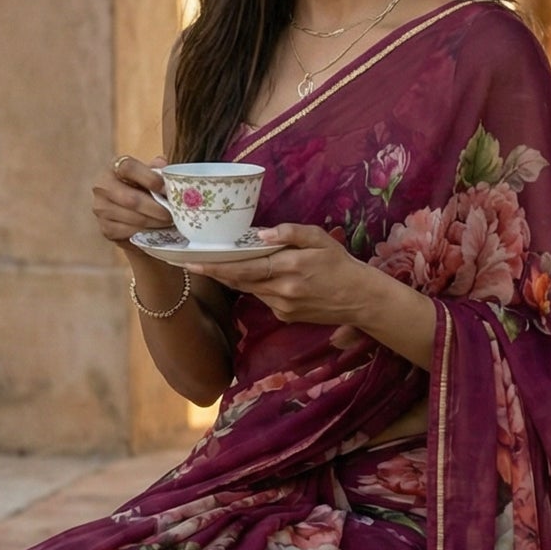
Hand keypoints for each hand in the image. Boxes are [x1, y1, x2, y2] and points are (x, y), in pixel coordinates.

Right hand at [92, 154, 171, 250]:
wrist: (124, 206)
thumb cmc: (140, 186)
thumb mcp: (148, 173)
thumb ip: (156, 169)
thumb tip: (164, 167)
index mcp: (115, 167)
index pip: (129, 168)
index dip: (150, 178)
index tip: (167, 189)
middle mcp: (102, 187)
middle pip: (132, 200)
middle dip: (158, 209)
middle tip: (174, 213)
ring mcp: (102, 209)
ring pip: (134, 219)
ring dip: (156, 223)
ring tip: (170, 222)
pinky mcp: (106, 229)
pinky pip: (131, 233)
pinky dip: (148, 233)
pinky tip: (158, 230)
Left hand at [183, 221, 373, 328]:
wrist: (360, 299)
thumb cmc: (340, 264)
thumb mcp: (320, 238)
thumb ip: (290, 232)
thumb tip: (261, 233)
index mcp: (289, 267)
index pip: (244, 267)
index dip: (216, 266)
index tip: (193, 262)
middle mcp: (281, 290)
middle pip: (239, 280)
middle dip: (214, 272)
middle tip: (190, 263)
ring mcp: (281, 307)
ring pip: (248, 290)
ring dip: (232, 278)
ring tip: (214, 266)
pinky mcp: (284, 317)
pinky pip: (262, 298)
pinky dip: (255, 286)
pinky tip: (255, 276)